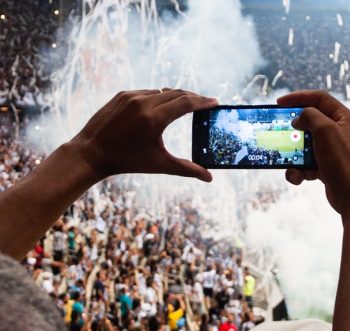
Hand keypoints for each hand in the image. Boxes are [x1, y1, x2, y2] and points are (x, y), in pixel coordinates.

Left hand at [70, 89, 217, 181]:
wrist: (92, 153)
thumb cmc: (127, 162)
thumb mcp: (159, 165)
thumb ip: (186, 169)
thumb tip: (209, 177)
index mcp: (154, 119)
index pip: (186, 103)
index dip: (203, 102)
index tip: (215, 103)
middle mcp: (143, 102)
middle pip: (177, 94)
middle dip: (193, 98)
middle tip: (205, 104)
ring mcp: (131, 96)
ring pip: (162, 92)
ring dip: (176, 97)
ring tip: (187, 105)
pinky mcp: (122, 94)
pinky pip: (147, 93)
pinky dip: (158, 98)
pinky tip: (163, 106)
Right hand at [277, 91, 349, 220]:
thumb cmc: (342, 161)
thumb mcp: (325, 130)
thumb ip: (309, 117)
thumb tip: (298, 118)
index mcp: (345, 118)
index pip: (319, 99)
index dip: (298, 97)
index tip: (279, 103)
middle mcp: (340, 132)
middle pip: (310, 123)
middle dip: (294, 132)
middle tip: (281, 134)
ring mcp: (333, 150)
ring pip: (305, 146)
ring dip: (294, 156)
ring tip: (292, 165)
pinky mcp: (326, 166)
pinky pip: (306, 163)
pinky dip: (299, 170)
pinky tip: (300, 177)